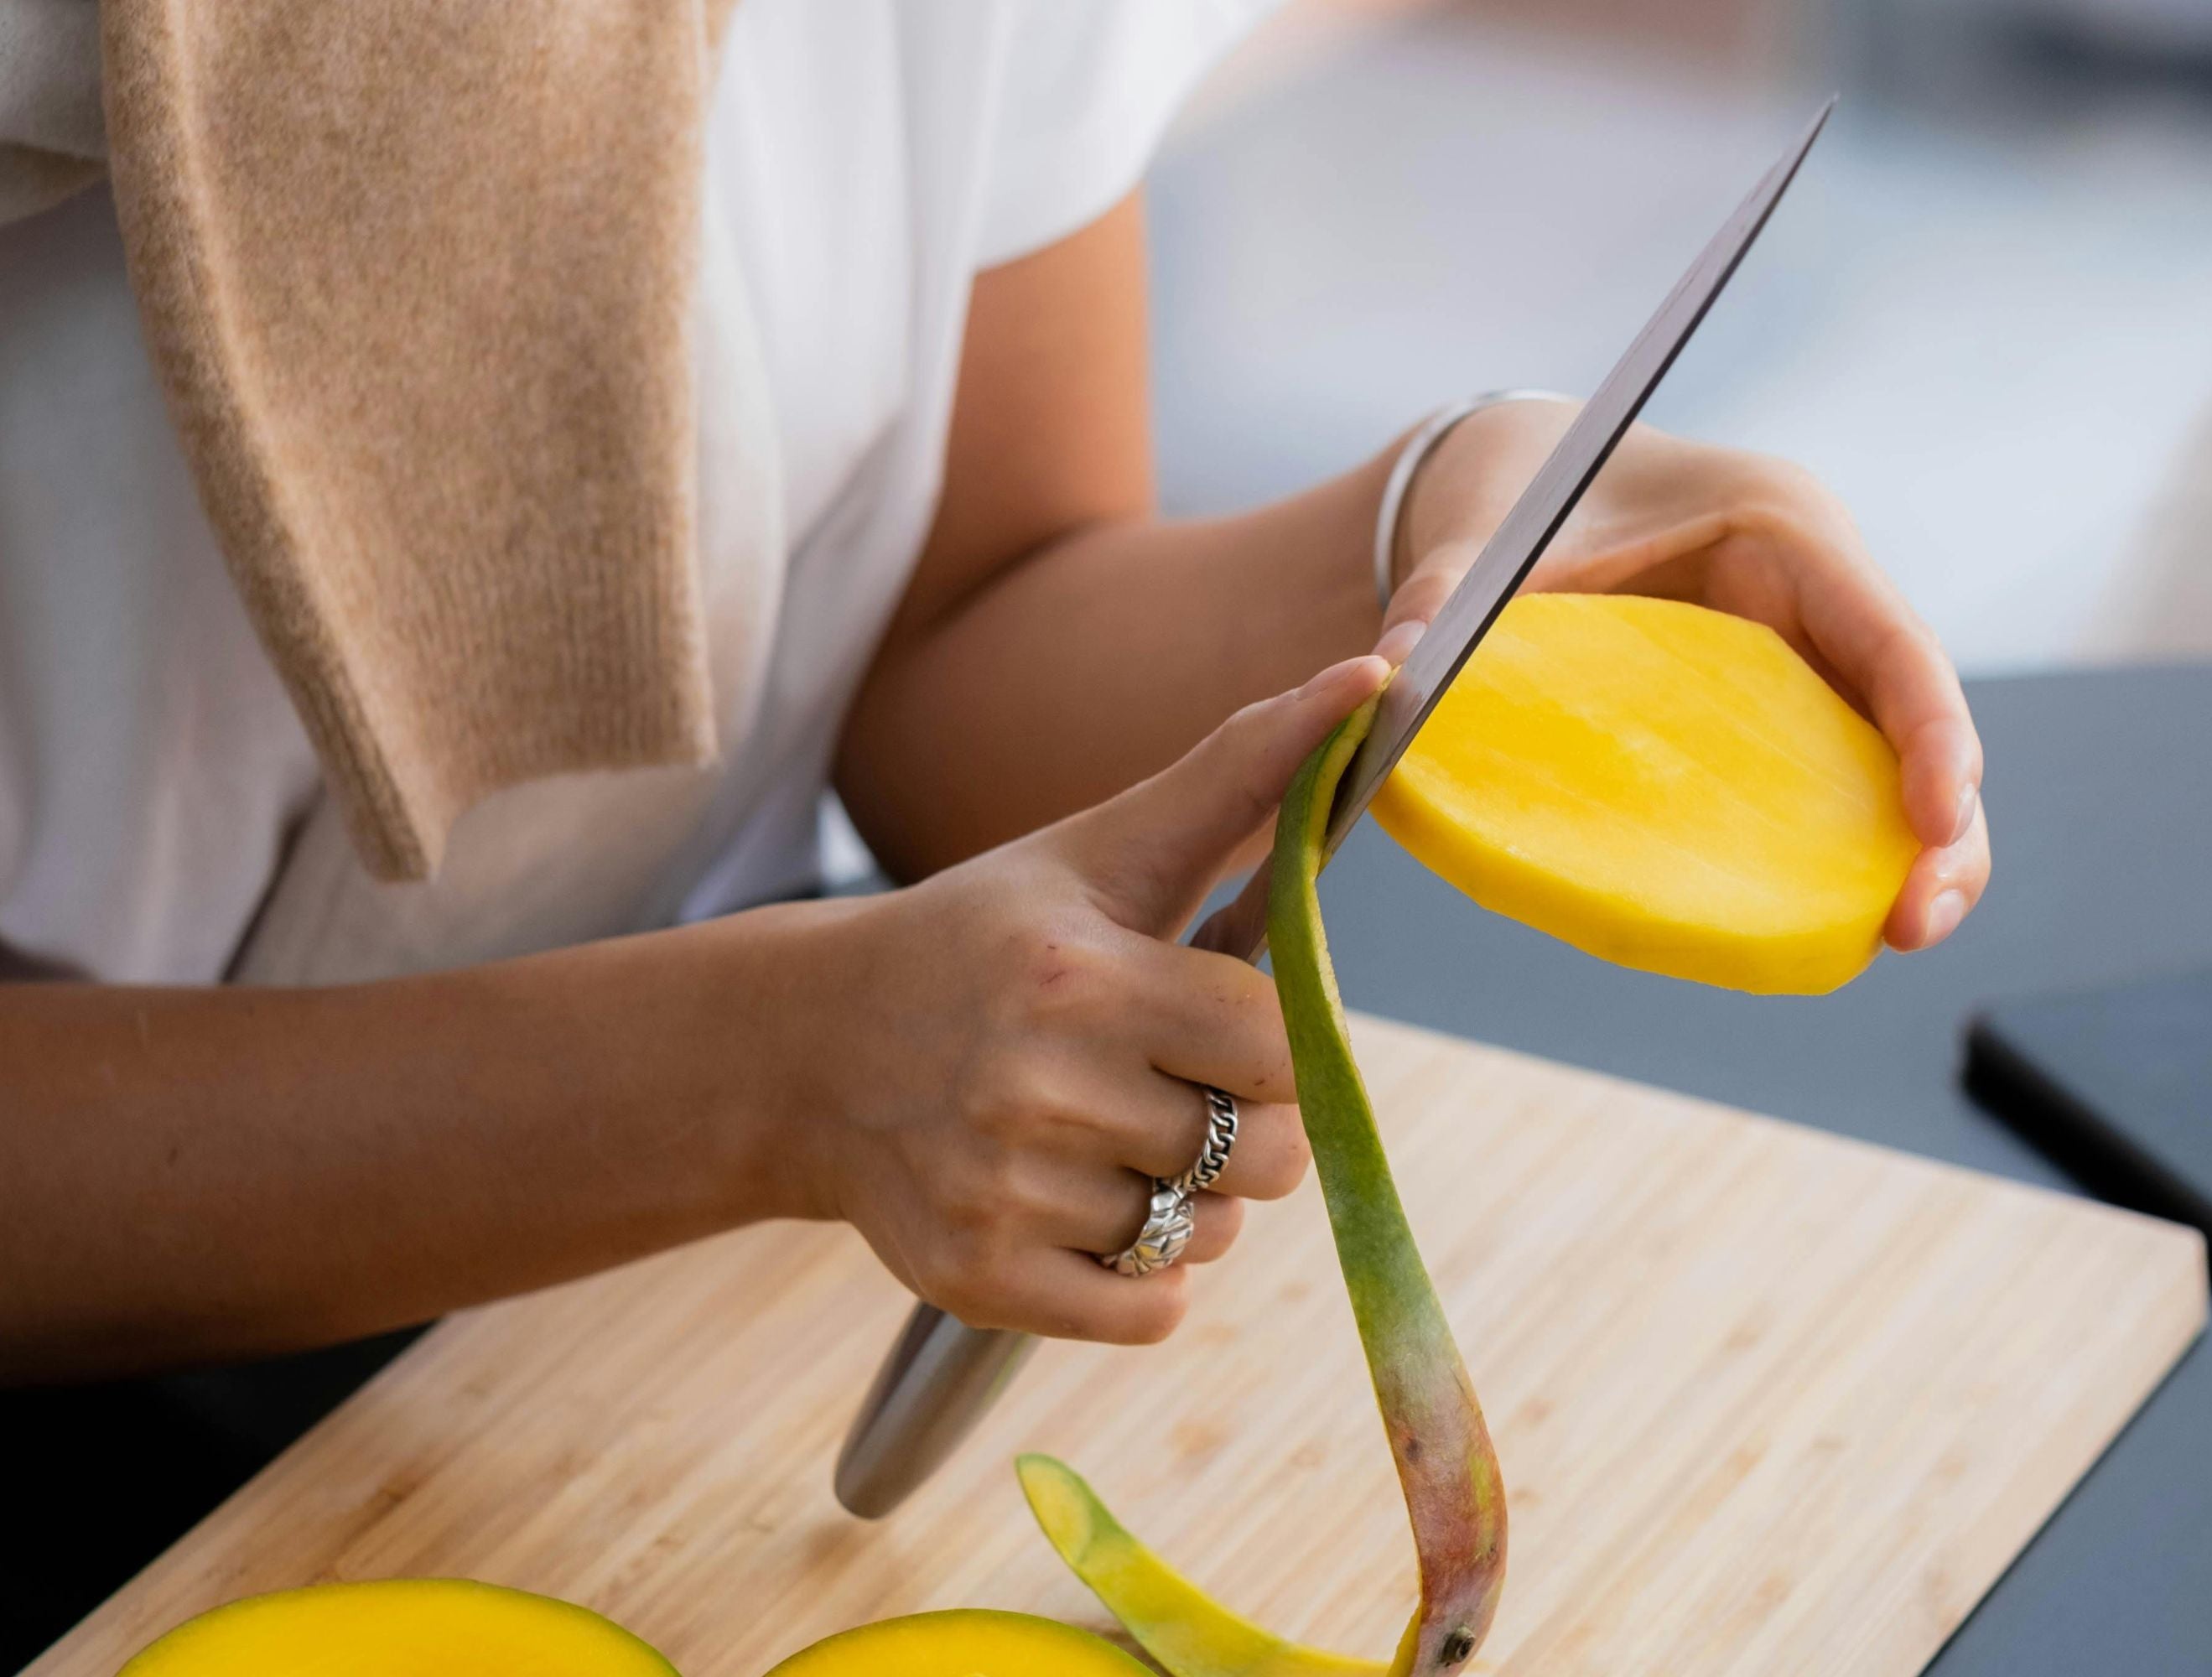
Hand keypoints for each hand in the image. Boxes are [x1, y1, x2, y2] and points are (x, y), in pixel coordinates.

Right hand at [745, 655, 1388, 1343]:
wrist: (810, 1050)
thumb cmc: (986, 938)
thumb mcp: (1103, 847)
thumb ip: (1243, 772)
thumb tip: (1371, 678)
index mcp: (1082, 978)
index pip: (1281, 1050)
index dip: (1277, 1051)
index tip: (1225, 1032)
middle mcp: (1037, 1089)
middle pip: (1264, 1158)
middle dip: (1249, 1130)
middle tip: (1174, 1091)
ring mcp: (1001, 1193)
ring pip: (1205, 1237)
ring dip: (1188, 1203)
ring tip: (1109, 1142)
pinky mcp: (977, 1279)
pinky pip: (1148, 1317)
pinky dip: (1144, 1279)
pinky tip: (1088, 1209)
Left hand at [1382, 398, 1988, 952]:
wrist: (1517, 480)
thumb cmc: (1522, 490)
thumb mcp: (1483, 539)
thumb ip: (1440, 600)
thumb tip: (1387, 675)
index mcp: (1782, 529)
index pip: (1889, 635)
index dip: (1931, 729)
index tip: (1939, 817)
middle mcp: (1815, 594)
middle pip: (1918, 714)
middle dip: (1944, 823)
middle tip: (1917, 924)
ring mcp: (1801, 657)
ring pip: (1891, 763)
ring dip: (1906, 853)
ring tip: (1894, 937)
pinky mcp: (1770, 712)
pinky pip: (1827, 784)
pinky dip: (1839, 850)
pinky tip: (1826, 920)